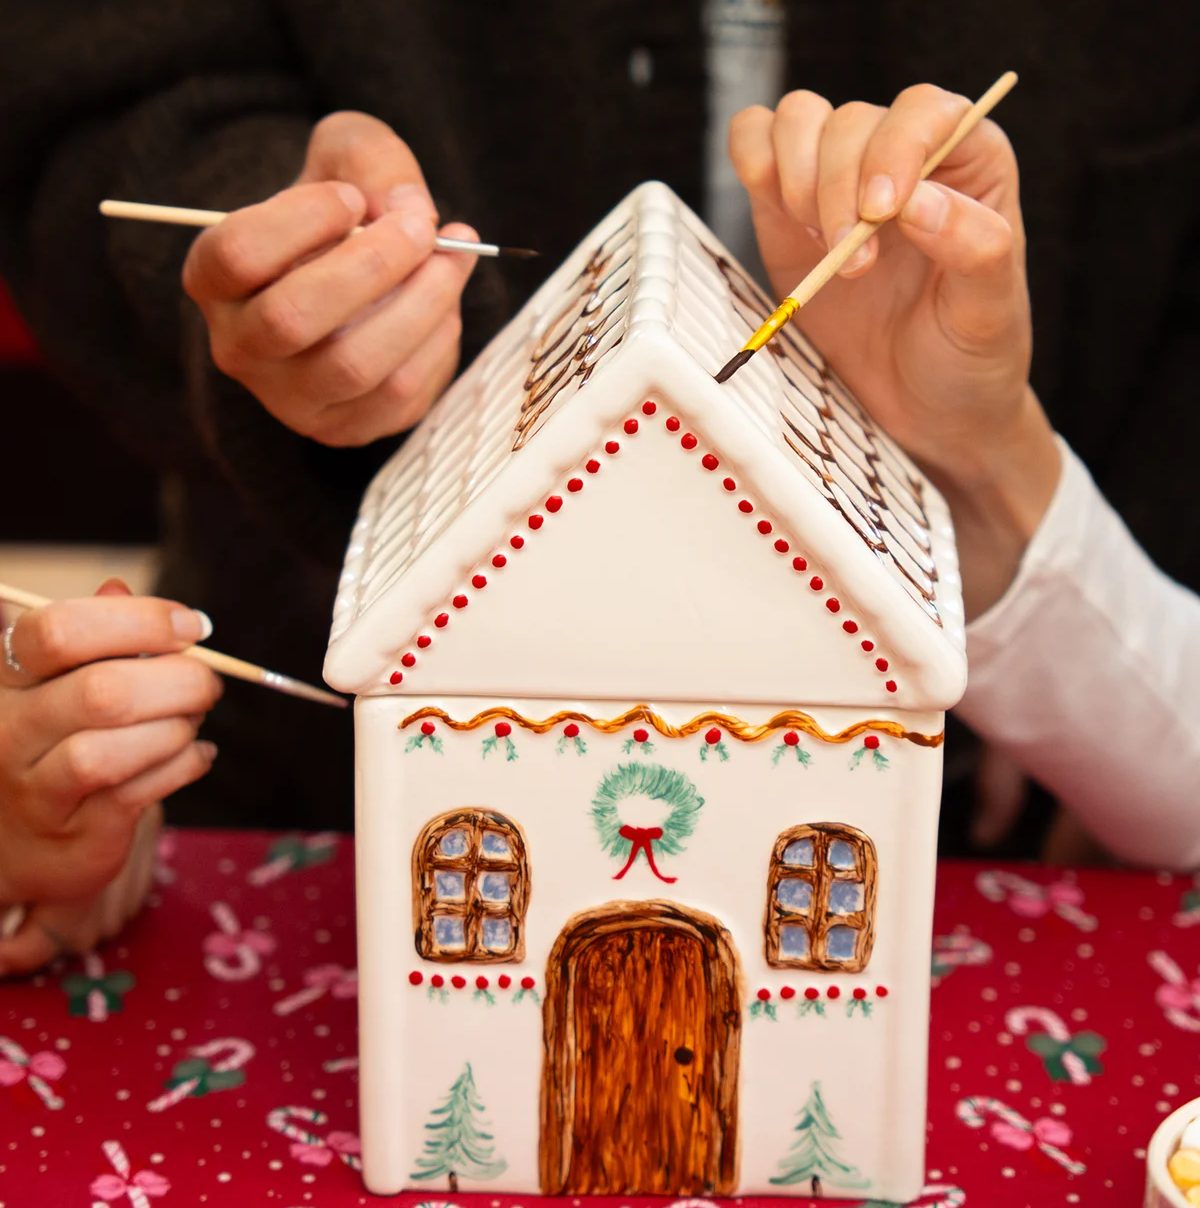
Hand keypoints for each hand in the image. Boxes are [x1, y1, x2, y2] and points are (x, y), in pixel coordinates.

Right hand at [0, 580, 220, 974]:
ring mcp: (34, 785)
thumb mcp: (67, 683)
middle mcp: (9, 728)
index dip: (139, 619)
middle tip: (207, 683)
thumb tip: (120, 588)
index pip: (57, 630)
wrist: (29, 843)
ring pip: (112, 748)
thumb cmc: (60, 745)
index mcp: (8, 677)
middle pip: (101, 689)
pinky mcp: (75, 830)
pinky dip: (184, 764)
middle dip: (179, 679)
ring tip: (193, 722)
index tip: (192, 626)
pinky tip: (197, 755)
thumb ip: (96, 638)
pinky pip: (138, 790)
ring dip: (177, 727)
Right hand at [182, 111, 477, 446]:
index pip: (238, 254)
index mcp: (214, 278)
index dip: (303, 220)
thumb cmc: (343, 217)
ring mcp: (290, 398)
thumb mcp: (345, 161)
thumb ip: (371, 161)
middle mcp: (239, 346)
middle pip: (292, 317)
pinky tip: (444, 308)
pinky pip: (400, 393)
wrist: (365, 286)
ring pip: (355, 365)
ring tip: (451, 260)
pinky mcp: (344, 427)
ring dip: (419, 305)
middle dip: (372, 264)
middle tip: (420, 227)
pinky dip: (435, 342)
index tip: (352, 197)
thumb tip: (409, 210)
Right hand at [730, 85, 1060, 615]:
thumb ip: (973, 246)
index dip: (894, 149)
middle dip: (838, 190)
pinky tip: (782, 221)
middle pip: (850, 122)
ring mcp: (839, 180)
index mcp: (969, 163)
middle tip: (855, 265)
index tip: (880, 213)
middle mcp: (902, 157)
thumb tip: (920, 201)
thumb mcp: (989, 311)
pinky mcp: (787, 209)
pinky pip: (756, 144)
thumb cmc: (968, 358)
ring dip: (796, 180)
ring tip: (822, 249)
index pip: (922, 112)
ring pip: (798, 121)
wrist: (924, 412)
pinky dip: (754, 165)